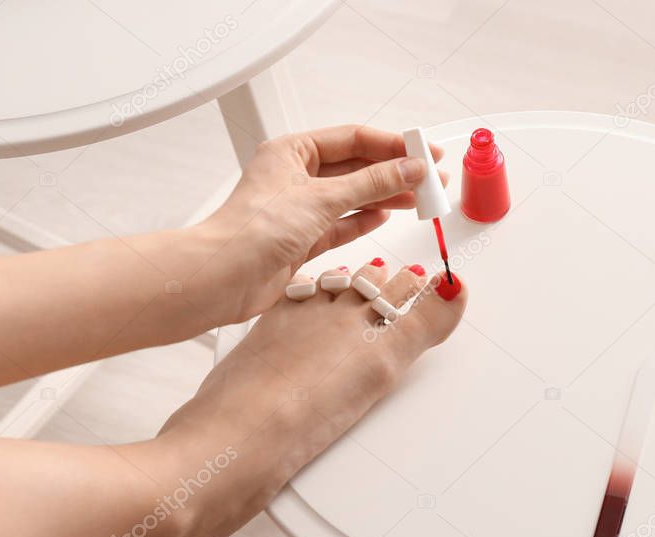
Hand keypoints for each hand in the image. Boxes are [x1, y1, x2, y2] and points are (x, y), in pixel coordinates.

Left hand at [194, 124, 444, 323]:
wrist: (225, 277)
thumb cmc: (255, 229)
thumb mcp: (322, 198)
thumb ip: (371, 183)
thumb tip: (409, 169)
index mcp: (291, 151)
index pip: (352, 140)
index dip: (392, 145)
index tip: (424, 152)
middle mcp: (294, 177)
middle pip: (355, 168)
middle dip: (393, 172)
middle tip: (429, 178)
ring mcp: (298, 209)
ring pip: (351, 197)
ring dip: (383, 196)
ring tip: (418, 198)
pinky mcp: (301, 240)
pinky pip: (341, 225)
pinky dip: (363, 220)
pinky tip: (384, 216)